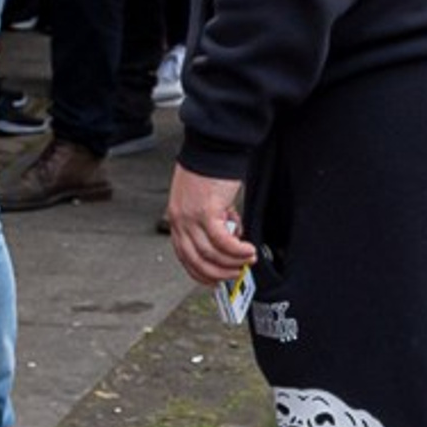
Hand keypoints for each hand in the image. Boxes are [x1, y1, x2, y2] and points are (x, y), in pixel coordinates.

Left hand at [166, 167, 253, 287]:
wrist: (213, 148)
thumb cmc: (209, 170)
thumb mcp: (203, 202)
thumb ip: (212, 223)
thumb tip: (231, 240)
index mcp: (177, 219)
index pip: (184, 256)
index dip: (202, 272)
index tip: (217, 278)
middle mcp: (180, 221)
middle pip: (197, 261)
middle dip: (219, 273)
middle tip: (237, 272)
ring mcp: (191, 218)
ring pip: (211, 254)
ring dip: (233, 262)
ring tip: (248, 259)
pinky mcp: (206, 212)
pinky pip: (223, 242)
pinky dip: (237, 250)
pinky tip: (248, 249)